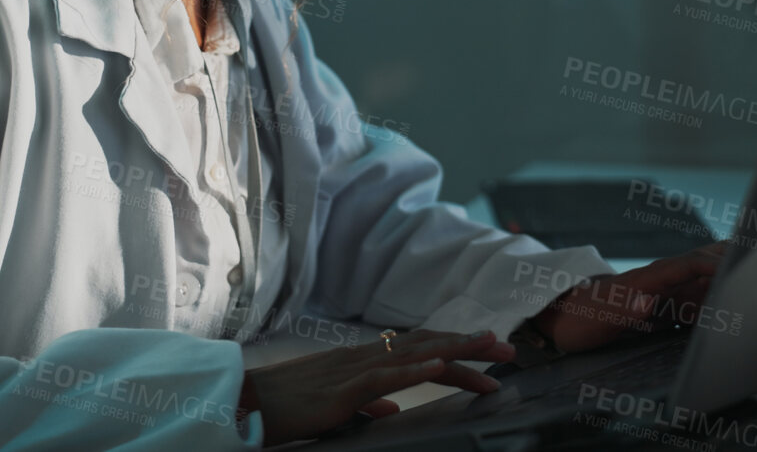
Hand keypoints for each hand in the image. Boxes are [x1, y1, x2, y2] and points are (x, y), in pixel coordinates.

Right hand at [240, 328, 515, 442]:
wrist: (247, 404)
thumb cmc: (287, 406)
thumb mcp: (335, 407)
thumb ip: (365, 406)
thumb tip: (390, 410)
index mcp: (364, 362)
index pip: (419, 349)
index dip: (456, 349)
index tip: (490, 354)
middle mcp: (364, 357)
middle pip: (427, 346)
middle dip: (470, 347)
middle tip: (509, 350)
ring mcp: (354, 370)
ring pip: (415, 355)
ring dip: (456, 351)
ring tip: (490, 349)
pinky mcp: (342, 390)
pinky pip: (385, 377)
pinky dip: (415, 370)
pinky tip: (440, 367)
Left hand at [530, 242, 727, 353]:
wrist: (563, 319)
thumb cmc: (580, 319)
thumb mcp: (597, 319)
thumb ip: (621, 310)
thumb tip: (647, 303)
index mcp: (648, 279)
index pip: (688, 265)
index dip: (713, 266)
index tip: (737, 272)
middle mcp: (662, 281)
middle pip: (703, 263)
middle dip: (732, 258)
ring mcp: (665, 292)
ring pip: (704, 278)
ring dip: (729, 275)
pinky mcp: (665, 306)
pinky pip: (698, 298)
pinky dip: (719, 297)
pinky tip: (736, 303)